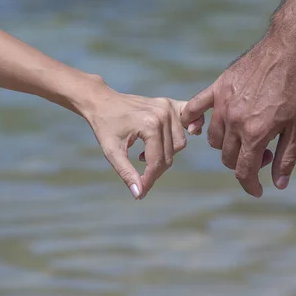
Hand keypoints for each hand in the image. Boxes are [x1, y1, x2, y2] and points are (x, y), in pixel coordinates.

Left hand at [82, 87, 200, 198]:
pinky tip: (189, 133)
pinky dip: (192, 127)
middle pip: (171, 154)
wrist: (102, 102)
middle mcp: (163, 114)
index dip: (149, 179)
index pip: (157, 161)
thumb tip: (139, 194)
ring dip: (166, 153)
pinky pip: (190, 118)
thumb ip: (126, 172)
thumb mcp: (112, 151)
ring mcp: (168, 107)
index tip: (141, 192)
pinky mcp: (171, 104)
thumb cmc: (104, 126)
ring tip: (146, 152)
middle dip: (157, 169)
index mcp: (149, 125)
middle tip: (141, 174)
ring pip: (180, 143)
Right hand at [180, 33, 295, 196]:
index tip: (258, 190)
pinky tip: (197, 128)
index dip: (250, 185)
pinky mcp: (218, 88)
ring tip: (246, 136)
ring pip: (213, 138)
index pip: (243, 171)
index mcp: (255, 133)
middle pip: (227, 157)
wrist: (289, 50)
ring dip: (227, 145)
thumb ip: (286, 157)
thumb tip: (278, 184)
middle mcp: (235, 122)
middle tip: (265, 152)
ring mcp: (223, 104)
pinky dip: (193, 121)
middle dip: (244, 163)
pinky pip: (195, 109)